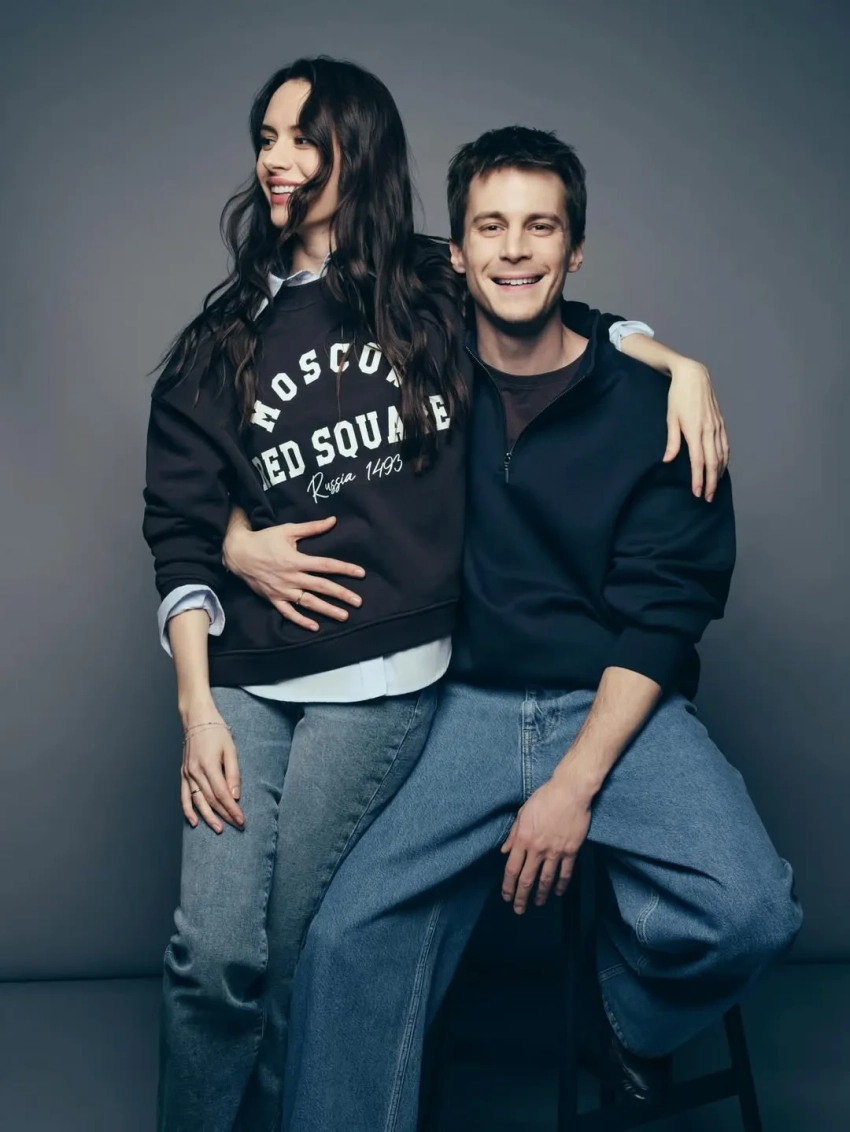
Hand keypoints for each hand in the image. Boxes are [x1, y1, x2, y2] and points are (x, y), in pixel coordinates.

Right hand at [181, 716, 244, 832]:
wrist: (197, 719)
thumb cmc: (217, 732)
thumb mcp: (231, 750)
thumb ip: (233, 774)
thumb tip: (235, 796)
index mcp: (208, 765)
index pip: (222, 794)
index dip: (232, 809)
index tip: (241, 820)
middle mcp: (195, 772)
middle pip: (211, 800)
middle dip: (225, 815)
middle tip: (237, 826)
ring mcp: (187, 774)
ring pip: (198, 802)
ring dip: (208, 817)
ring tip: (219, 829)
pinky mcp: (183, 774)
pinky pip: (184, 796)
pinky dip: (188, 810)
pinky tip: (195, 821)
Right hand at [223, 515, 364, 631]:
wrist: (237, 553)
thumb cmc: (264, 539)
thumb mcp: (288, 530)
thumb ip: (312, 528)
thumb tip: (333, 520)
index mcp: (296, 560)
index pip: (326, 565)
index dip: (345, 569)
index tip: (361, 574)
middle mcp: (291, 577)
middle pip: (321, 587)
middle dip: (341, 594)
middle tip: (359, 602)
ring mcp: (282, 590)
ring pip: (308, 602)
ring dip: (327, 610)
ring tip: (344, 616)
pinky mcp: (273, 598)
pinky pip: (288, 613)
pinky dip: (301, 621)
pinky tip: (315, 627)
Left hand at [500, 777, 591, 914]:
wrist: (570, 792)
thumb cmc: (544, 798)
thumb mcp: (523, 813)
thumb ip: (513, 834)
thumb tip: (504, 851)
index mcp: (523, 839)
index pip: (511, 868)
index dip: (508, 885)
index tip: (506, 896)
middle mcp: (537, 848)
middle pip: (527, 878)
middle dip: (521, 896)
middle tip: (518, 910)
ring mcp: (555, 851)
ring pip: (546, 879)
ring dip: (541, 894)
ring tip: (538, 904)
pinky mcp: (571, 850)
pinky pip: (565, 872)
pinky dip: (561, 884)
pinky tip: (557, 892)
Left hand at [663, 358, 729, 501]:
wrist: (693, 375)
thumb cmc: (677, 396)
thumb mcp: (671, 418)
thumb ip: (672, 441)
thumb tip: (668, 460)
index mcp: (695, 431)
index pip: (699, 461)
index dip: (699, 479)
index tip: (698, 493)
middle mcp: (709, 430)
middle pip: (713, 462)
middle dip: (712, 482)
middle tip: (709, 498)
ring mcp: (717, 426)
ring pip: (722, 455)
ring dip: (720, 473)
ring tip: (715, 486)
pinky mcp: (721, 422)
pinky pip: (725, 445)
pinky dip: (725, 458)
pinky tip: (722, 466)